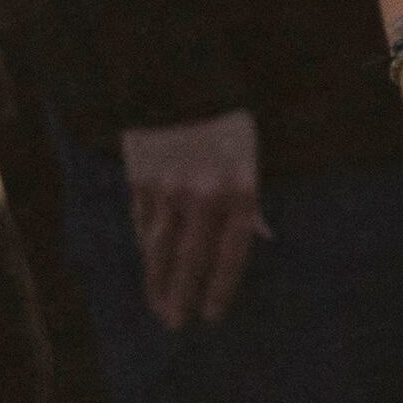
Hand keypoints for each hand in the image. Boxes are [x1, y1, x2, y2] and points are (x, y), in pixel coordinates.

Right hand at [122, 110, 266, 332]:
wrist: (180, 77)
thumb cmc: (226, 120)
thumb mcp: (250, 156)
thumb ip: (251, 197)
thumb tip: (261, 235)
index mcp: (237, 190)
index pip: (228, 255)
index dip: (218, 289)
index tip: (210, 316)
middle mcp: (201, 195)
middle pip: (188, 259)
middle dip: (180, 295)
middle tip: (173, 324)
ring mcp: (167, 186)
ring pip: (158, 245)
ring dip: (156, 279)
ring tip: (156, 304)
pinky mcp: (141, 175)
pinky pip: (141, 219)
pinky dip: (143, 243)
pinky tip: (145, 260)